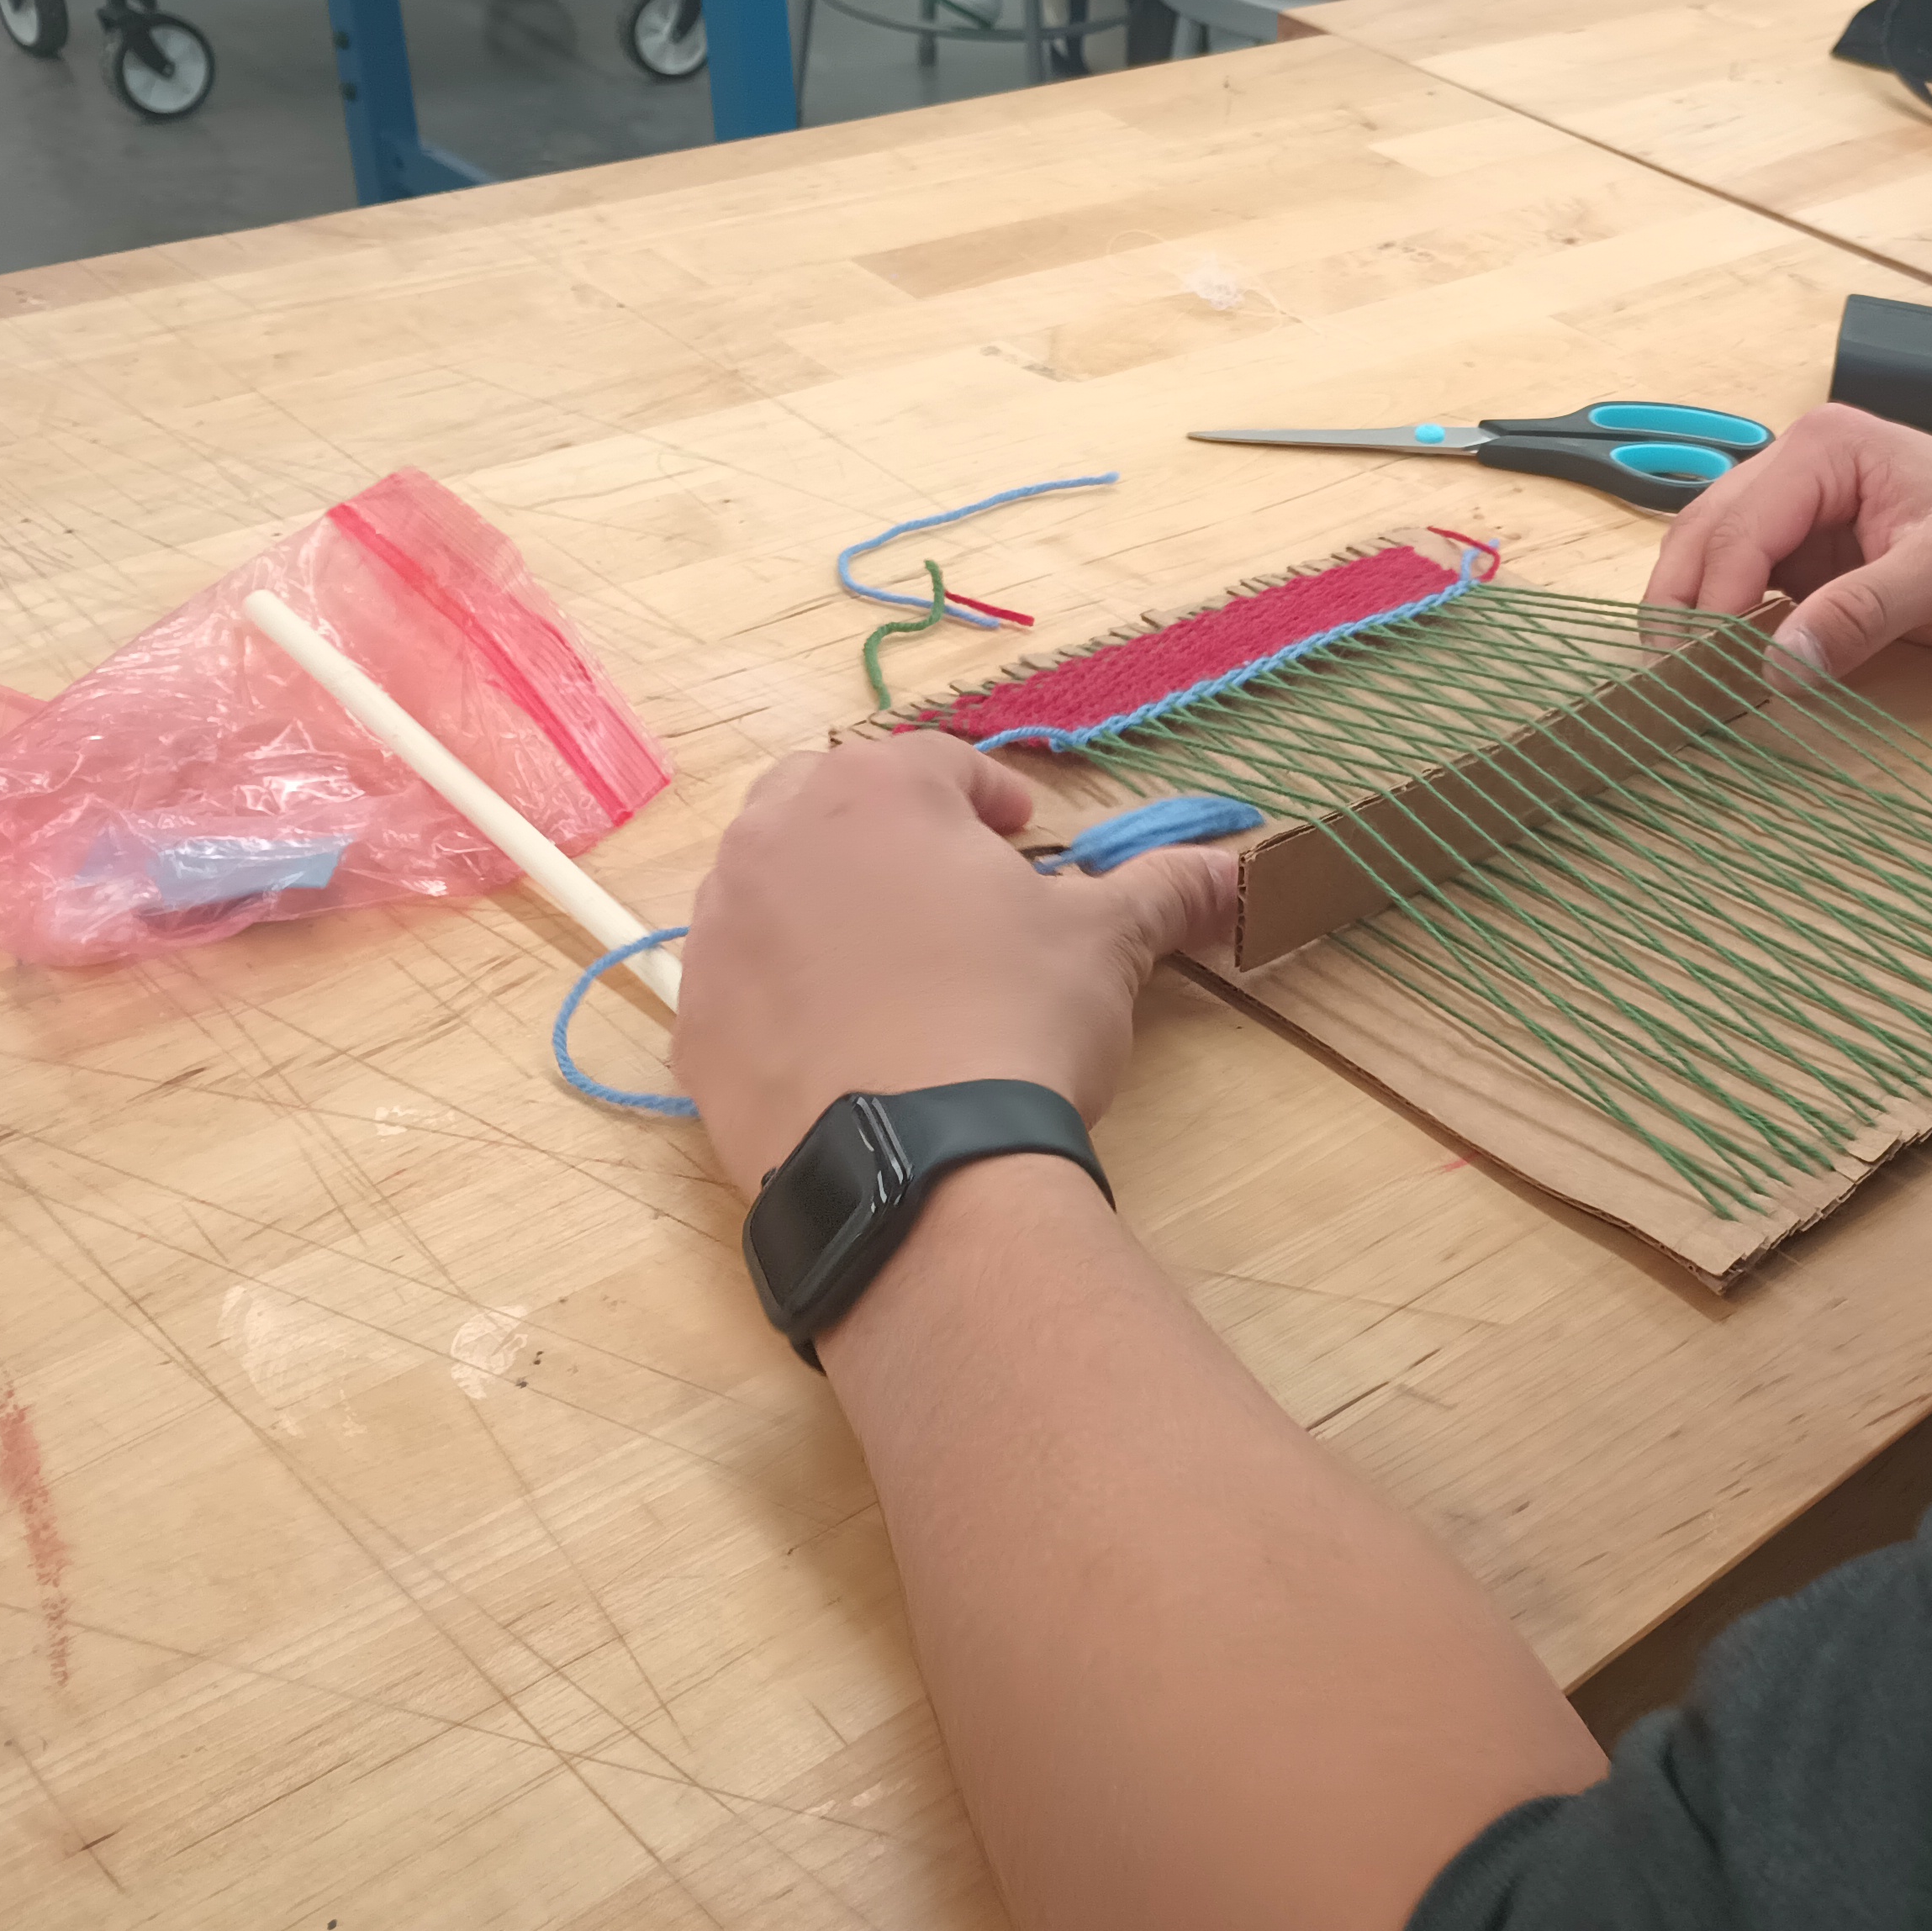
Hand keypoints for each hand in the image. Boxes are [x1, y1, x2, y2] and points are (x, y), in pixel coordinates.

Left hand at [674, 733, 1235, 1196]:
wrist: (915, 1168)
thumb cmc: (1014, 1019)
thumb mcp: (1105, 945)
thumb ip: (1166, 889)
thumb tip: (1237, 872)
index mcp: (875, 791)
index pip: (938, 761)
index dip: (992, 797)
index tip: (1026, 841)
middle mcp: (774, 839)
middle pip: (830, 800)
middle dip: (891, 830)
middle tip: (952, 889)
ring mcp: (719, 932)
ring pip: (770, 883)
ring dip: (827, 901)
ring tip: (895, 966)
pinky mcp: (694, 1023)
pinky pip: (739, 978)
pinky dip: (784, 989)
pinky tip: (844, 1039)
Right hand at [1646, 402, 1931, 676]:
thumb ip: (1859, 616)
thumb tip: (1778, 667)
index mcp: (1825, 448)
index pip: (1740, 527)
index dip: (1713, 602)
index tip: (1699, 671)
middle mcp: (1799, 464)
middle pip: (1706, 535)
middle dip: (1680, 608)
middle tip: (1664, 684)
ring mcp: (1798, 506)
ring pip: (1711, 557)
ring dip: (1692, 616)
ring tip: (1678, 680)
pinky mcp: (1806, 548)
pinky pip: (1744, 582)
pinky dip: (1723, 623)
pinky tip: (1717, 665)